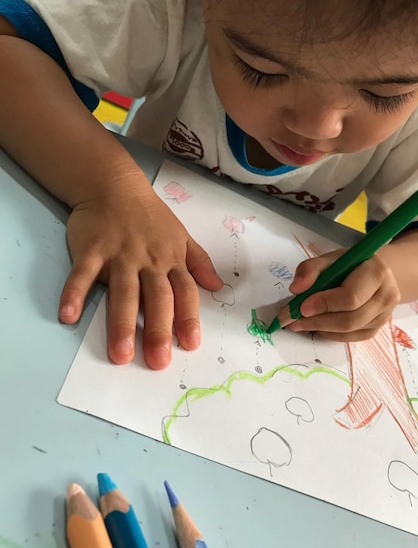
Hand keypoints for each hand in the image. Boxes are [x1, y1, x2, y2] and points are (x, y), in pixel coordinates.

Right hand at [58, 180, 222, 368]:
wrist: (114, 185)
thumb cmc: (150, 216)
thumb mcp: (181, 236)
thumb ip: (199, 262)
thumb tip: (219, 286)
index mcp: (171, 260)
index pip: (184, 292)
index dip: (188, 317)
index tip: (191, 345)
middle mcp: (148, 261)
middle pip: (156, 297)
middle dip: (158, 329)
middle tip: (157, 361)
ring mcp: (119, 255)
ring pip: (123, 291)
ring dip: (120, 323)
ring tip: (120, 354)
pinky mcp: (91, 249)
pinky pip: (83, 274)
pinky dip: (74, 293)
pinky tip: (68, 316)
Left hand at [287, 248, 400, 340]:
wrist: (371, 273)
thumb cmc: (349, 266)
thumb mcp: (330, 259)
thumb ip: (310, 270)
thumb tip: (296, 289)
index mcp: (376, 273)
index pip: (351, 296)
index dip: (325, 303)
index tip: (302, 307)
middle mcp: (387, 296)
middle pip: (351, 318)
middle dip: (319, 321)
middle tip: (296, 320)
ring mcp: (384, 315)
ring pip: (350, 331)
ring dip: (322, 329)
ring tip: (301, 323)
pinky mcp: (377, 328)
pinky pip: (352, 338)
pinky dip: (331, 334)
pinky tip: (318, 326)